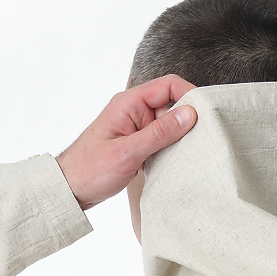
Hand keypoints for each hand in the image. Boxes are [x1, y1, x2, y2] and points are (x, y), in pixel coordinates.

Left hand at [56, 76, 197, 211]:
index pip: (168, 85)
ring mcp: (135, 127)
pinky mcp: (136, 144)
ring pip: (168, 125)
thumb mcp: (128, 152)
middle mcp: (133, 110)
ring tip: (190, 154)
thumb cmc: (90, 170)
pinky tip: (175, 162)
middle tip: (202, 139)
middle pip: (171, 105)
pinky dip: (169, 149)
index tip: (207, 113)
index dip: (190, 94)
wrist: (69, 190)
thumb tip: (190, 114)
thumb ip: (160, 133)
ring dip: (179, 138)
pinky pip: (160, 140)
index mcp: (129, 103)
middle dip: (187, 120)